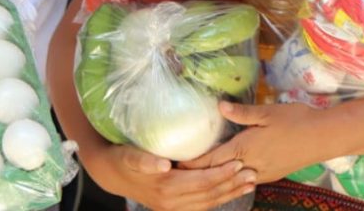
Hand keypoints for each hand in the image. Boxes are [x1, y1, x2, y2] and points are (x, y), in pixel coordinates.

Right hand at [86, 143, 254, 210]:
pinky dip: (219, 198)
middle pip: (209, 194)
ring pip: (208, 203)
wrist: (111, 174)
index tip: (238, 163)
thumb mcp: (129, 156)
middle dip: (232, 184)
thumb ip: (145, 161)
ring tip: (250, 183)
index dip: (221, 174)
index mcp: (165, 187)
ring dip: (230, 193)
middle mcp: (172, 201)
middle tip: (252, 173)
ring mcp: (173, 207)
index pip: (201, 183)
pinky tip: (231, 192)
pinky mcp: (174, 207)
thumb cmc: (122, 159)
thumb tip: (163, 164)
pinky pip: (201, 205)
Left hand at [181, 101, 323, 184]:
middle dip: (199, 173)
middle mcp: (250, 165)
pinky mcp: (271, 174)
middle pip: (219, 173)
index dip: (193, 163)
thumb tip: (219, 106)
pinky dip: (231, 178)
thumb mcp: (267, 112)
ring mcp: (261, 173)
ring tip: (197, 175)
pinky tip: (226, 174)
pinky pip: (245, 179)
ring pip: (232, 178)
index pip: (212, 159)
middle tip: (180, 171)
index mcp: (245, 148)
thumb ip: (242, 112)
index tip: (176, 163)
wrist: (323, 137)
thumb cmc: (295, 120)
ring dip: (215, 177)